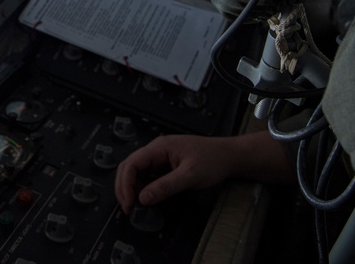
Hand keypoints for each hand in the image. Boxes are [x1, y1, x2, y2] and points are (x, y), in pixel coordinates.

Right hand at [114, 131, 293, 213]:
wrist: (230, 156)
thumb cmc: (213, 161)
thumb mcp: (190, 176)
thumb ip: (165, 186)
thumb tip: (143, 198)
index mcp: (159, 147)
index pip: (132, 163)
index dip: (125, 184)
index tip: (129, 204)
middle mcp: (156, 149)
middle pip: (129, 166)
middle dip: (124, 186)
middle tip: (127, 208)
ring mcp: (160, 155)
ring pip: (136, 170)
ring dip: (131, 186)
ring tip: (133, 204)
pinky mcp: (166, 163)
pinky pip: (147, 173)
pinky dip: (141, 186)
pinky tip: (145, 197)